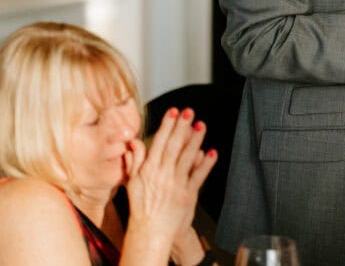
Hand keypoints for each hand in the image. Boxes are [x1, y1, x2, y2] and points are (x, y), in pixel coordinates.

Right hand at [123, 108, 216, 253]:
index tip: (173, 112)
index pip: (158, 143)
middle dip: (181, 127)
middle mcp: (162, 175)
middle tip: (189, 112)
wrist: (151, 232)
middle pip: (173, 146)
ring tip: (201, 125)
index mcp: (148, 170)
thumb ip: (134, 161)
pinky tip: (212, 151)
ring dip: (195, 140)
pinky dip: (206, 163)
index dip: (166, 126)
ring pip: (187, 157)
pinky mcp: (188, 194)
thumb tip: (133, 143)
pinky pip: (198, 175)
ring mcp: (176, 184)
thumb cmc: (142, 207)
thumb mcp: (133, 183)